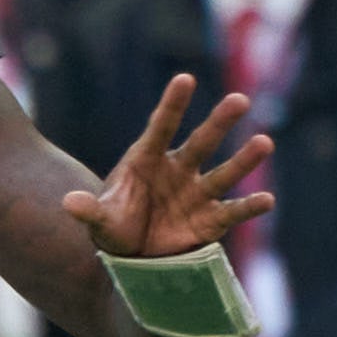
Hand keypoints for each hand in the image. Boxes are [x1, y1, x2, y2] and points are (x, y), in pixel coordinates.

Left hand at [65, 77, 273, 260]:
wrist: (134, 256)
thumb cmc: (116, 227)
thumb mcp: (100, 221)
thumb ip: (89, 211)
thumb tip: (69, 203)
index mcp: (148, 160)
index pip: (161, 127)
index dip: (173, 105)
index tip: (185, 79)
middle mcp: (178, 170)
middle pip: (201, 143)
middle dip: (219, 123)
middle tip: (239, 100)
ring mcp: (197, 193)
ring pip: (223, 173)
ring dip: (244, 160)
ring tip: (265, 142)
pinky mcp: (210, 220)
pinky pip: (232, 211)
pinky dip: (249, 206)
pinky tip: (267, 200)